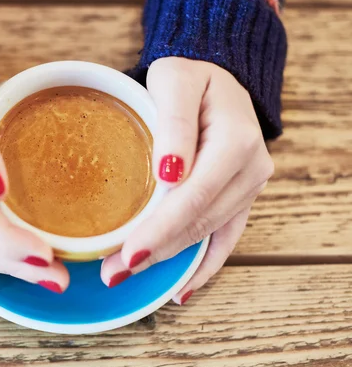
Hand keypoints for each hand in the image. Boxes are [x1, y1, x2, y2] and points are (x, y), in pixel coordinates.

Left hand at [101, 58, 273, 302]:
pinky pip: (225, 238)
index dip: (162, 228)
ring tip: (128, 275)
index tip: (129, 252)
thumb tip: (169, 172)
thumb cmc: (189, 76)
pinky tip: (181, 290)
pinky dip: (204, 265)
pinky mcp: (240, 196)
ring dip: (170, 260)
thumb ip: (173, 122)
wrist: (215, 76)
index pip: (194, 195)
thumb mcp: (174, 81)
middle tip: (114, 272)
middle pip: (200, 220)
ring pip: (208, 233)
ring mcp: (249, 187)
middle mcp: (251, 169)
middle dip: (157, 250)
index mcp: (235, 140)